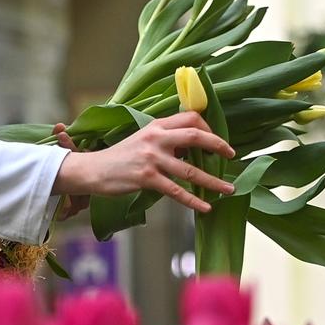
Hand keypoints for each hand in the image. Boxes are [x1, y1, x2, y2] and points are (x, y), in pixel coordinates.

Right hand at [52, 112, 235, 212]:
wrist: (93, 169)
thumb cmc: (120, 156)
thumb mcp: (143, 139)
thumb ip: (166, 139)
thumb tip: (191, 148)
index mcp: (157, 126)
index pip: (190, 118)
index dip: (208, 128)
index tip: (217, 142)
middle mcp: (156, 138)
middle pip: (195, 136)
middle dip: (218, 146)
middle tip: (231, 155)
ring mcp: (152, 158)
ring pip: (190, 170)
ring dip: (213, 181)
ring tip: (228, 189)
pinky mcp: (147, 178)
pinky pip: (177, 191)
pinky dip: (194, 200)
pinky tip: (206, 206)